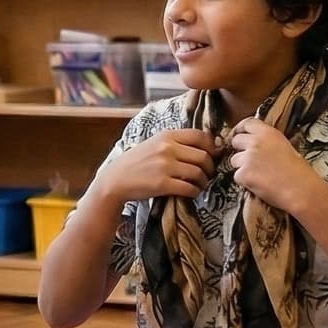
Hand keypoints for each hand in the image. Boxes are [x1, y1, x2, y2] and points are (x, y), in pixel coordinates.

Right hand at [92, 127, 216, 208]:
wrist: (115, 180)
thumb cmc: (137, 162)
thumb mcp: (155, 144)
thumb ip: (176, 143)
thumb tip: (205, 148)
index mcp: (167, 135)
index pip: (200, 136)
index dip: (212, 147)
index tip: (212, 155)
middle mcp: (167, 148)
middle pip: (203, 156)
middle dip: (210, 167)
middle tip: (207, 174)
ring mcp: (165, 166)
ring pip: (199, 173)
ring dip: (204, 181)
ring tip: (200, 184)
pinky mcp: (162, 184)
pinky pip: (189, 188)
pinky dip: (195, 192)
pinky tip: (191, 192)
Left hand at [227, 117, 327, 217]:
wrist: (301, 190)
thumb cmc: (298, 172)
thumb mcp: (285, 147)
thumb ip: (268, 142)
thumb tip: (254, 143)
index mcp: (269, 133)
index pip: (247, 123)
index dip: (240, 129)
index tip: (237, 134)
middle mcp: (256, 142)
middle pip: (236, 140)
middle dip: (240, 150)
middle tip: (251, 161)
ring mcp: (248, 157)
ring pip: (234, 160)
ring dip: (242, 167)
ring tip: (260, 175)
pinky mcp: (243, 174)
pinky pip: (237, 176)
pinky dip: (245, 181)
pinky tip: (259, 184)